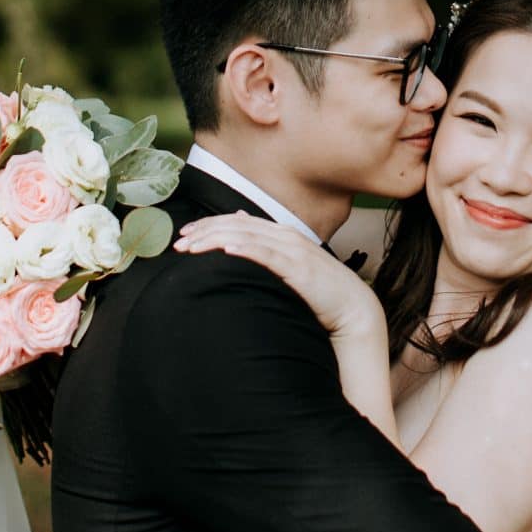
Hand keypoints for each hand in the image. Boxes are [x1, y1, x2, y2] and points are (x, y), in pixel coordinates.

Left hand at [175, 213, 383, 343]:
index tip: (184, 234)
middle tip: (178, 242)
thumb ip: (267, 250)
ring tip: (192, 246)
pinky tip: (228, 250)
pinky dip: (247, 249)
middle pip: (237, 225)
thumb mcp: (290, 267)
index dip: (209, 225)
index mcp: (282, 234)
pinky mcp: (299, 268)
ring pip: (247, 236)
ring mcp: (293, 250)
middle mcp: (286, 236)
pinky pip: (268, 255)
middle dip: (205, 231)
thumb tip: (240, 232)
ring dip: (216, 239)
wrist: (353, 309)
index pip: (238, 222)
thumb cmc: (320, 292)